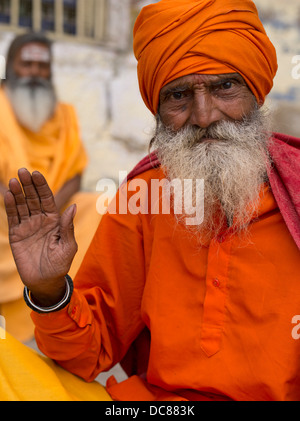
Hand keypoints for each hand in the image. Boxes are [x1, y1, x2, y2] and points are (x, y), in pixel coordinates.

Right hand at [4, 169, 77, 305]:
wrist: (45, 281)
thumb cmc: (60, 264)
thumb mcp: (68, 246)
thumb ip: (68, 227)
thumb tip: (72, 207)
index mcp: (55, 220)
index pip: (47, 199)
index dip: (42, 186)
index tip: (37, 174)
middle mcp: (40, 220)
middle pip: (33, 199)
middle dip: (28, 185)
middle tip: (23, 171)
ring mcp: (28, 226)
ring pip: (22, 206)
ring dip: (18, 193)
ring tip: (14, 181)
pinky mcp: (16, 235)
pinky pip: (13, 218)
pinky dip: (10, 206)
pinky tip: (8, 195)